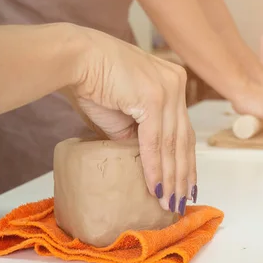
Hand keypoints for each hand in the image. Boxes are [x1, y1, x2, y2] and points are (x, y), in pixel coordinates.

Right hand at [68, 26, 196, 213]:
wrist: (75, 61)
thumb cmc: (93, 83)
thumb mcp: (123, 116)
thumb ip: (138, 136)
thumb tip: (146, 162)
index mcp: (172, 83)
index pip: (183, 130)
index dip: (185, 161)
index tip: (186, 185)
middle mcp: (175, 84)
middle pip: (184, 139)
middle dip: (183, 175)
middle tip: (181, 202)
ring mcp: (167, 89)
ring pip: (173, 143)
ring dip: (171, 177)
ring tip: (170, 202)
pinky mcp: (154, 97)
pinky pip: (155, 142)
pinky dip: (155, 168)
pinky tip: (155, 188)